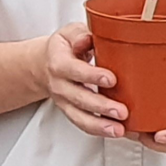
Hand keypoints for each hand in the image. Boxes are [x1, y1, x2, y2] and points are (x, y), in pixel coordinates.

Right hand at [45, 23, 127, 138]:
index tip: (111, 79)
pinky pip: (83, 124)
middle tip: (121, 111)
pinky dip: (100, 130)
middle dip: (100, 106)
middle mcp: (60, 85)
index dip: (91, 76)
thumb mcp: (69, 33)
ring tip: (118, 130)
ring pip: (79, 116)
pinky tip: (116, 132)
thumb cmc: (64, 48)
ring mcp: (65, 101)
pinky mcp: (72, 112)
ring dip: (99, 125)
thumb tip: (87, 39)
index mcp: (59, 63)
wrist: (44, 65)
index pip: (74, 70)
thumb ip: (79, 34)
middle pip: (78, 98)